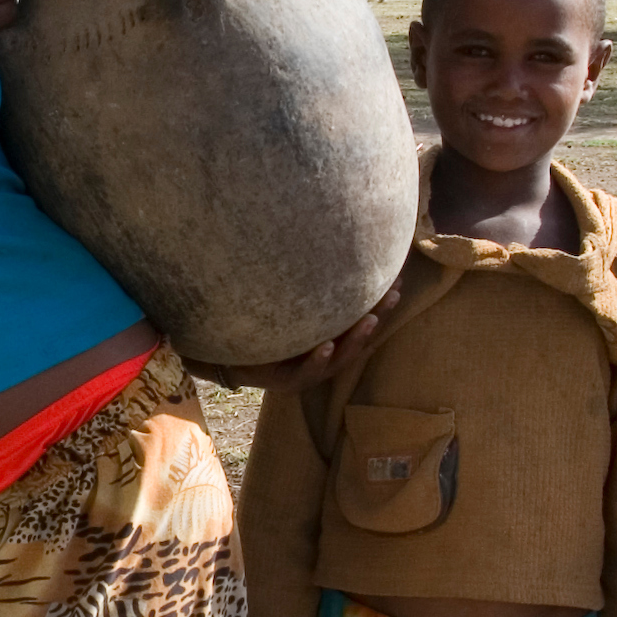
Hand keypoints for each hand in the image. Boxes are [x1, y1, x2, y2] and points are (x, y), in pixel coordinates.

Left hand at [182, 288, 401, 391]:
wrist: (219, 350)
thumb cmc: (256, 321)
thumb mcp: (284, 299)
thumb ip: (304, 280)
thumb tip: (319, 236)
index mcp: (327, 337)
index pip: (360, 318)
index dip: (380, 300)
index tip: (397, 278)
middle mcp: (320, 356)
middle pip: (357, 337)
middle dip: (377, 316)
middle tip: (393, 295)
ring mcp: (303, 371)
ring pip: (338, 358)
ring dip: (356, 340)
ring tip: (369, 320)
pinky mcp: (281, 381)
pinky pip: (302, 371)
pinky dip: (316, 360)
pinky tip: (326, 345)